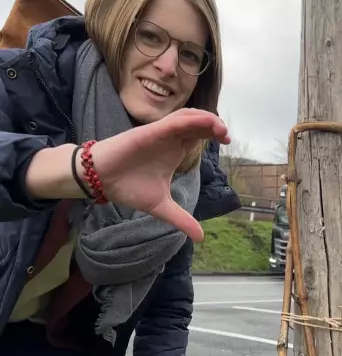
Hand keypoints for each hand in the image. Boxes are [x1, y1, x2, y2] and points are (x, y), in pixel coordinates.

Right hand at [86, 108, 229, 241]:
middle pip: (198, 124)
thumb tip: (200, 238)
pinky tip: (202, 123)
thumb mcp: (161, 207)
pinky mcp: (149, 132)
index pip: (199, 135)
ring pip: (187, 118)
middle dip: (215, 126)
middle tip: (227, 137)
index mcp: (176, 150)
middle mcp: (170, 139)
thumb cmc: (127, 187)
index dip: (214, 134)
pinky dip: (189, 120)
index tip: (227, 143)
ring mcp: (160, 134)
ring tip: (220, 129)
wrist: (99, 181)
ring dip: (205, 119)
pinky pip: (172, 122)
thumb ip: (182, 219)